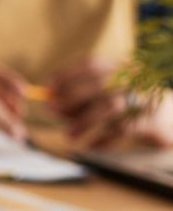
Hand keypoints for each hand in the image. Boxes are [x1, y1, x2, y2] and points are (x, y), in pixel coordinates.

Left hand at [50, 59, 172, 148]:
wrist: (170, 119)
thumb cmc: (129, 105)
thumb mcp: (107, 95)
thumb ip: (81, 98)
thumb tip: (49, 103)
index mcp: (121, 68)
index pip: (91, 65)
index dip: (67, 75)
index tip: (49, 89)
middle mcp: (134, 80)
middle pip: (98, 84)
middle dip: (71, 98)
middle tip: (52, 111)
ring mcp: (144, 98)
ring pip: (110, 106)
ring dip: (85, 121)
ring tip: (69, 135)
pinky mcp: (152, 120)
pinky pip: (124, 129)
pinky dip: (104, 139)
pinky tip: (92, 146)